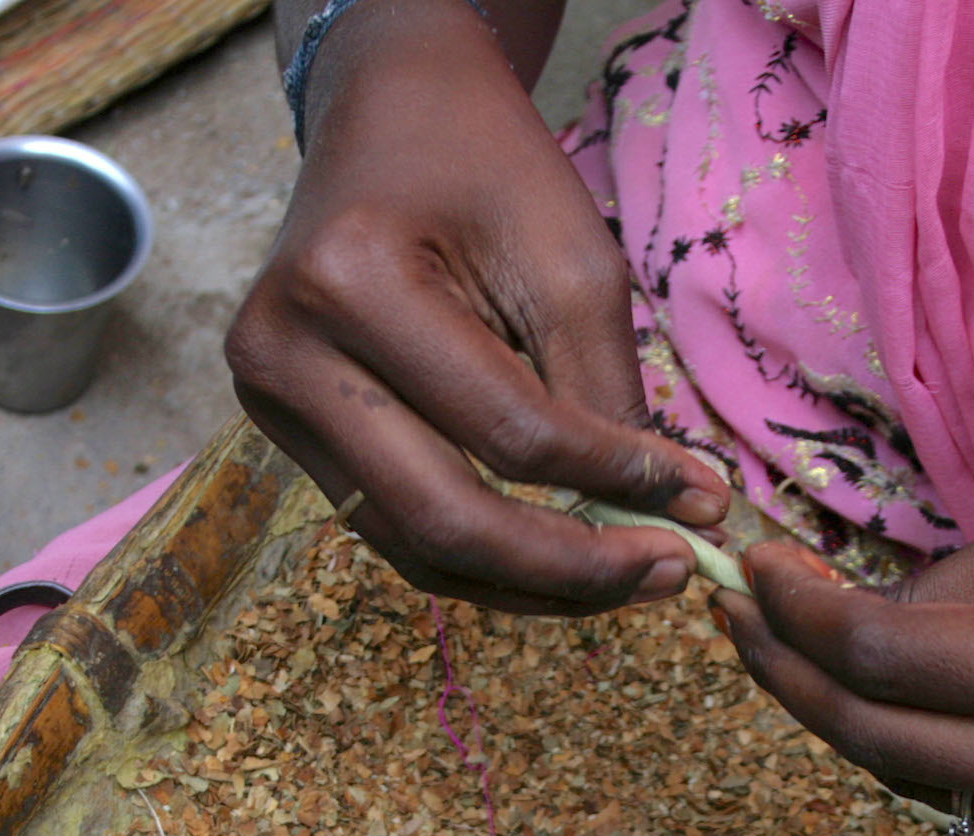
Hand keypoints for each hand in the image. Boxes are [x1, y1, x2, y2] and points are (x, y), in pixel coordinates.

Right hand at [227, 0, 726, 614]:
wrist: (389, 114)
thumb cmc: (487, 168)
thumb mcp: (572, 261)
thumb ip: (609, 396)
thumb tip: (673, 515)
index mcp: (352, 285)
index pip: (505, 432)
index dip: (613, 482)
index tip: (701, 502)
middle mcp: (286, 355)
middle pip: (442, 518)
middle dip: (569, 568)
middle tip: (670, 574)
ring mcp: (271, 403)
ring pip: (413, 548)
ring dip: (530, 584)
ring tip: (629, 577)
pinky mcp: (285, 432)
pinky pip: (394, 529)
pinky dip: (485, 559)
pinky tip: (562, 557)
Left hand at [712, 455, 973, 835]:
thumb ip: (957, 583)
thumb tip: (844, 623)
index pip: (894, 664)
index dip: (800, 618)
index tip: (750, 565)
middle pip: (885, 743)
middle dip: (790, 677)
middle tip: (732, 611)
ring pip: (921, 782)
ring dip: (843, 716)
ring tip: (787, 641)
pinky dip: (921, 744)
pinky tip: (887, 688)